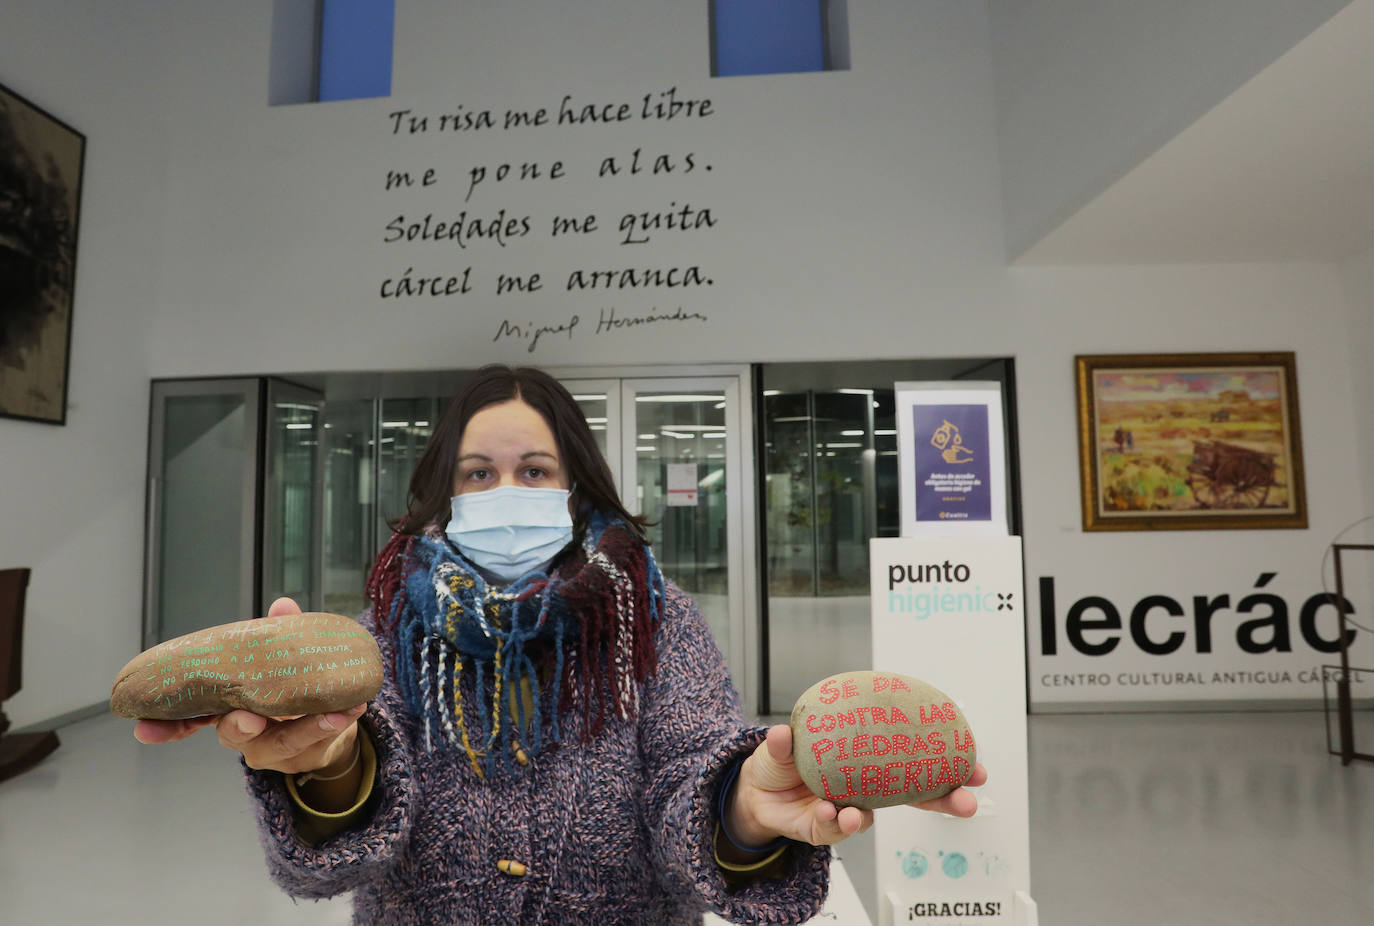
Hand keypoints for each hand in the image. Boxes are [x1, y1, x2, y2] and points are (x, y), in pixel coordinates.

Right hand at [132, 597, 366, 778]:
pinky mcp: (308, 751)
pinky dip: (337, 722)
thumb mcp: (278, 659)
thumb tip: (283, 606)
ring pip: (284, 742)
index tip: (142, 729)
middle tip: (248, 717)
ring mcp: (276, 747)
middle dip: (239, 727)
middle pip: (233, 733)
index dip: (167, 726)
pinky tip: (352, 707)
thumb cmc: (288, 687)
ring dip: (309, 726)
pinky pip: (321, 740)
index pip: (191, 719)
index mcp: (228, 708)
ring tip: (334, 713)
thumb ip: (277, 636)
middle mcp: (247, 732)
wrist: (328, 722)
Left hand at [726, 724, 988, 848]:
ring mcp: (847, 809)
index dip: (941, 764)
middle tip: (965, 802)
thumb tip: (782, 732)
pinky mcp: (826, 829)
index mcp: (865, 760)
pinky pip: (835, 830)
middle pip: (912, 796)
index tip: (973, 763)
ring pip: (869, 818)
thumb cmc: (781, 760)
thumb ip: (784, 740)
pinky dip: (833, 822)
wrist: (755, 792)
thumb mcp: (783, 742)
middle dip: (942, 801)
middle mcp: (864, 787)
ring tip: (853, 813)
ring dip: (865, 817)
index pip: (910, 762)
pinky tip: (828, 812)